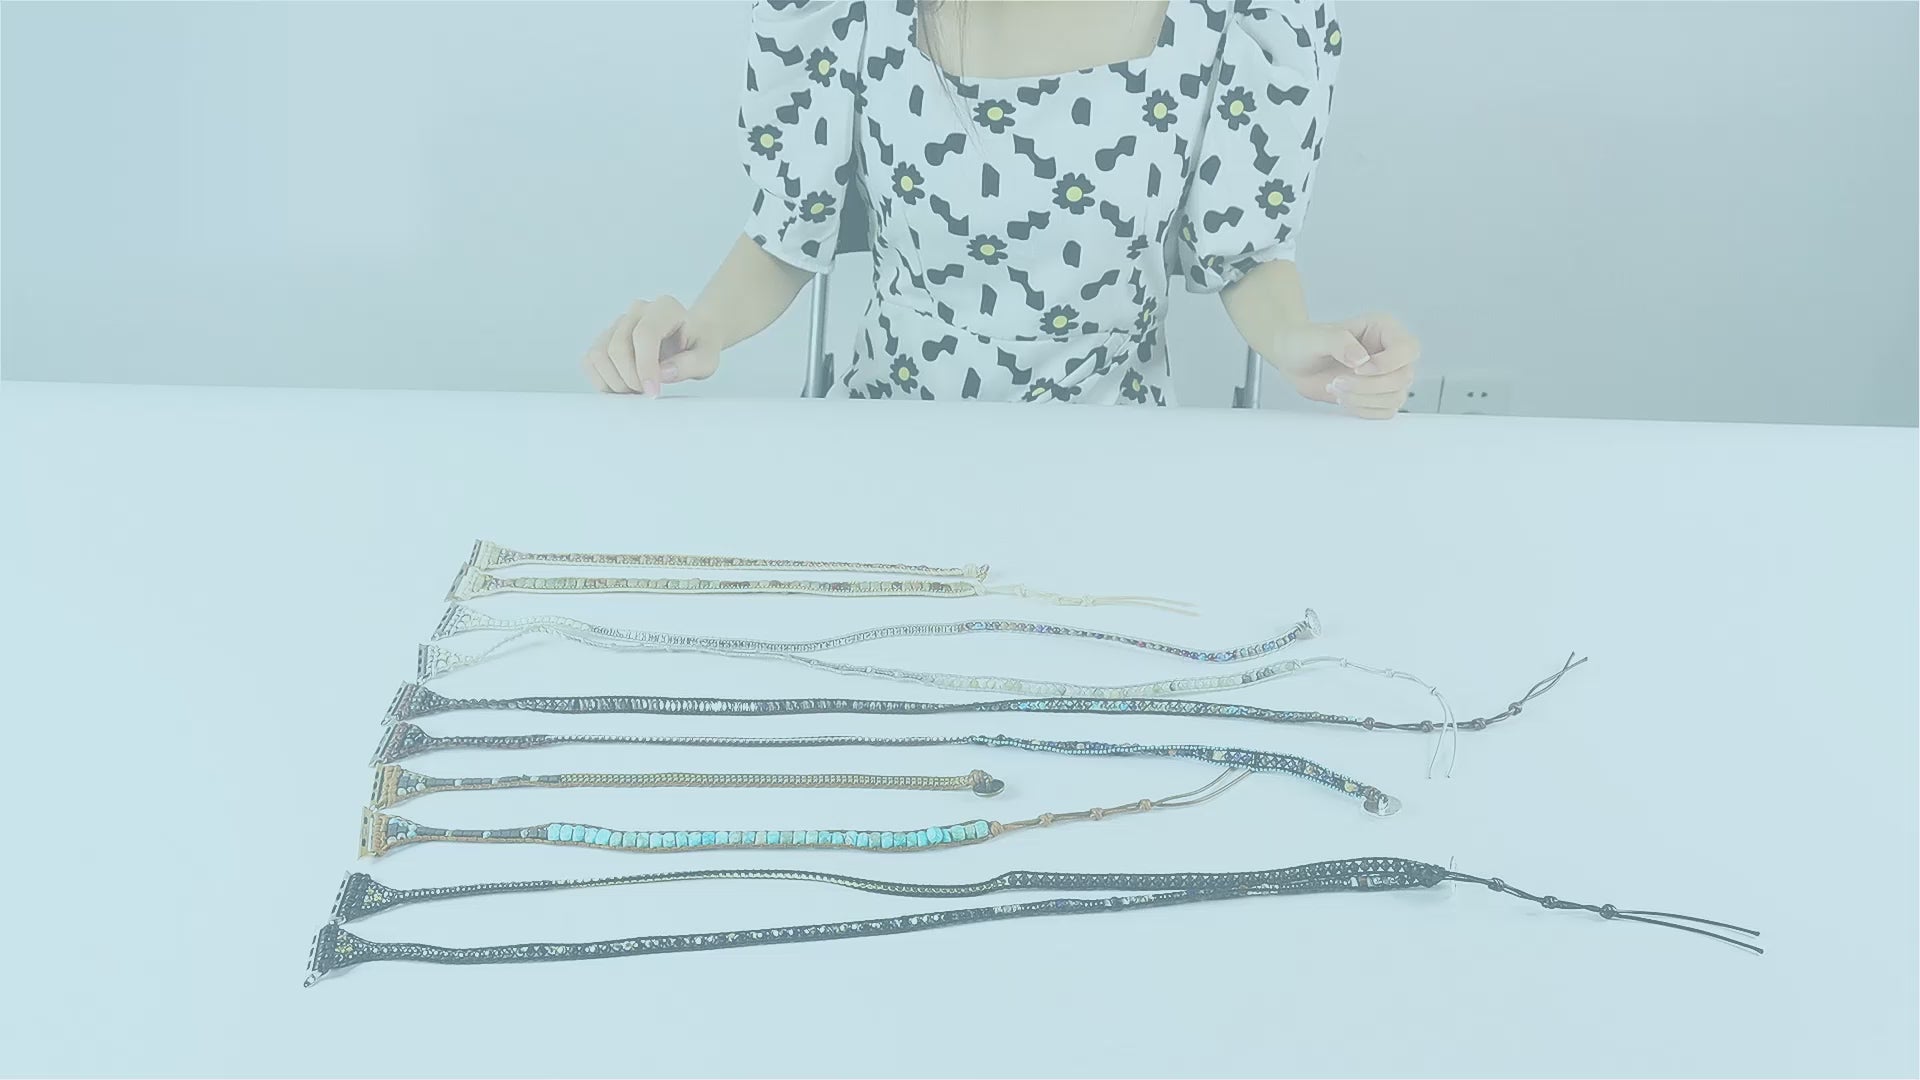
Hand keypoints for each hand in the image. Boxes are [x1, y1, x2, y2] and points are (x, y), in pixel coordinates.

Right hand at [582, 295, 720, 395]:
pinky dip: (603, 381)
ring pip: (599, 354)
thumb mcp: (707, 359)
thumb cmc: (697, 348)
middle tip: (647, 393)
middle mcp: (638, 310)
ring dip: (616, 382)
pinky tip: (624, 386)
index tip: (652, 392)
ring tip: (637, 390)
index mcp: (665, 308)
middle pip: (618, 346)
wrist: (688, 340)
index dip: (645, 366)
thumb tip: (662, 372)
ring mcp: (618, 322)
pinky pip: (590, 361)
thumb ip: (691, 364)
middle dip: (630, 378)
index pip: (645, 334)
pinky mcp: (604, 338)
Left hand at [1266, 313, 1421, 419]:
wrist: (1294, 361)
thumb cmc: (1305, 341)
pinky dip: (1363, 410)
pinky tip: (1343, 399)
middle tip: (1338, 382)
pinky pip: (1385, 411)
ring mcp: (1387, 375)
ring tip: (1335, 389)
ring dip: (1363, 400)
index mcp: (1383, 329)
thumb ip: (1340, 342)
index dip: (1386, 364)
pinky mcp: (1378, 395)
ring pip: (1396, 397)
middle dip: (1369, 386)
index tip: (1356, 369)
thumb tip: (1362, 359)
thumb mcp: (1317, 336)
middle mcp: (1390, 352)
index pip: (1408, 348)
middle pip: (1403, 377)